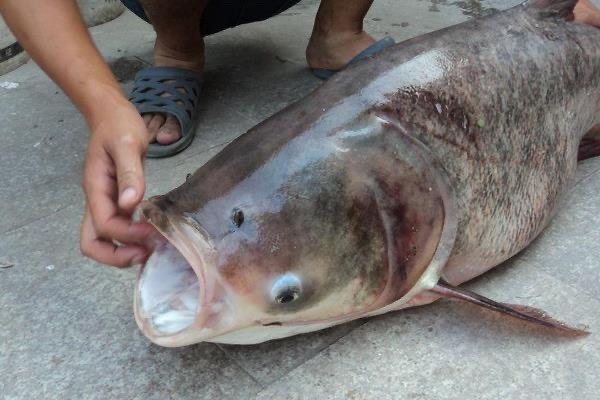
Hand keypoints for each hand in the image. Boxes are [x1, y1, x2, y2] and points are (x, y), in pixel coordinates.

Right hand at [80, 101, 157, 266]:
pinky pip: (118, 228)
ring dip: (124, 250)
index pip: (104, 225)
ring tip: (153, 248)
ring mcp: (105, 201)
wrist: (111, 114)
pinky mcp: (116, 200)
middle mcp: (96, 199)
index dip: (127, 235)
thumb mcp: (127, 144)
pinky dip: (132, 237)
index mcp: (95, 188)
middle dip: (116, 256)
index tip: (152, 232)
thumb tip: (130, 203)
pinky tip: (152, 234)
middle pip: (93, 243)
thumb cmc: (118, 125)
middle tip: (146, 254)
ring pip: (104, 239)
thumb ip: (129, 174)